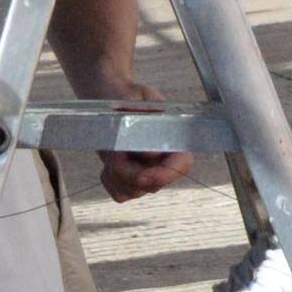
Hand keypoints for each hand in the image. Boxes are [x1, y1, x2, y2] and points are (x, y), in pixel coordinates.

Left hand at [86, 73, 193, 203]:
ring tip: (113, 150)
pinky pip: (119, 193)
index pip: (181, 166)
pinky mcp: (130, 184)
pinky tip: (109, 160)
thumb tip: (151, 153)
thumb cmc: (130, 97)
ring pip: (132, 191)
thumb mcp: (140, 99)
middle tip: (117, 148)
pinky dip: (109, 179)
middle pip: (151, 184)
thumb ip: (146, 121)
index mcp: (176, 140)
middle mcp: (165, 164)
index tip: (143, 175)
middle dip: (128, 170)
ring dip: (116, 173)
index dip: (165, 174)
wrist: (112, 98)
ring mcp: (148, 177)